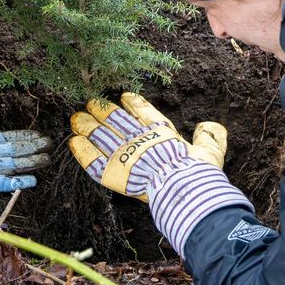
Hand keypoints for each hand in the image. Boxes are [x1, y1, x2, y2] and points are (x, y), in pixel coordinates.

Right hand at [0, 128, 50, 194]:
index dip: (20, 136)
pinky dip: (19, 182)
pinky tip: (34, 180)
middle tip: (48, 143)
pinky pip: (4, 183)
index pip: (4, 138)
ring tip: (47, 157)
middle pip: (13, 148)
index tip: (34, 134)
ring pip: (13, 163)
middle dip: (32, 145)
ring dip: (31, 161)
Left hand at [68, 93, 226, 201]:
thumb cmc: (199, 173)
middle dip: (102, 112)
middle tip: (89, 104)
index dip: (133, 103)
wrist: (182, 188)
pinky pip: (92, 160)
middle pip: (116, 121)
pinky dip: (82, 150)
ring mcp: (123, 155)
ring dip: (87, 126)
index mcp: (161, 133)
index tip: (123, 96)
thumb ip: (211, 137)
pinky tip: (73, 142)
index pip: (144, 112)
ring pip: (101, 136)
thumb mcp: (211, 153)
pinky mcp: (112, 172)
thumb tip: (210, 125)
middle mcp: (139, 140)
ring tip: (76, 118)